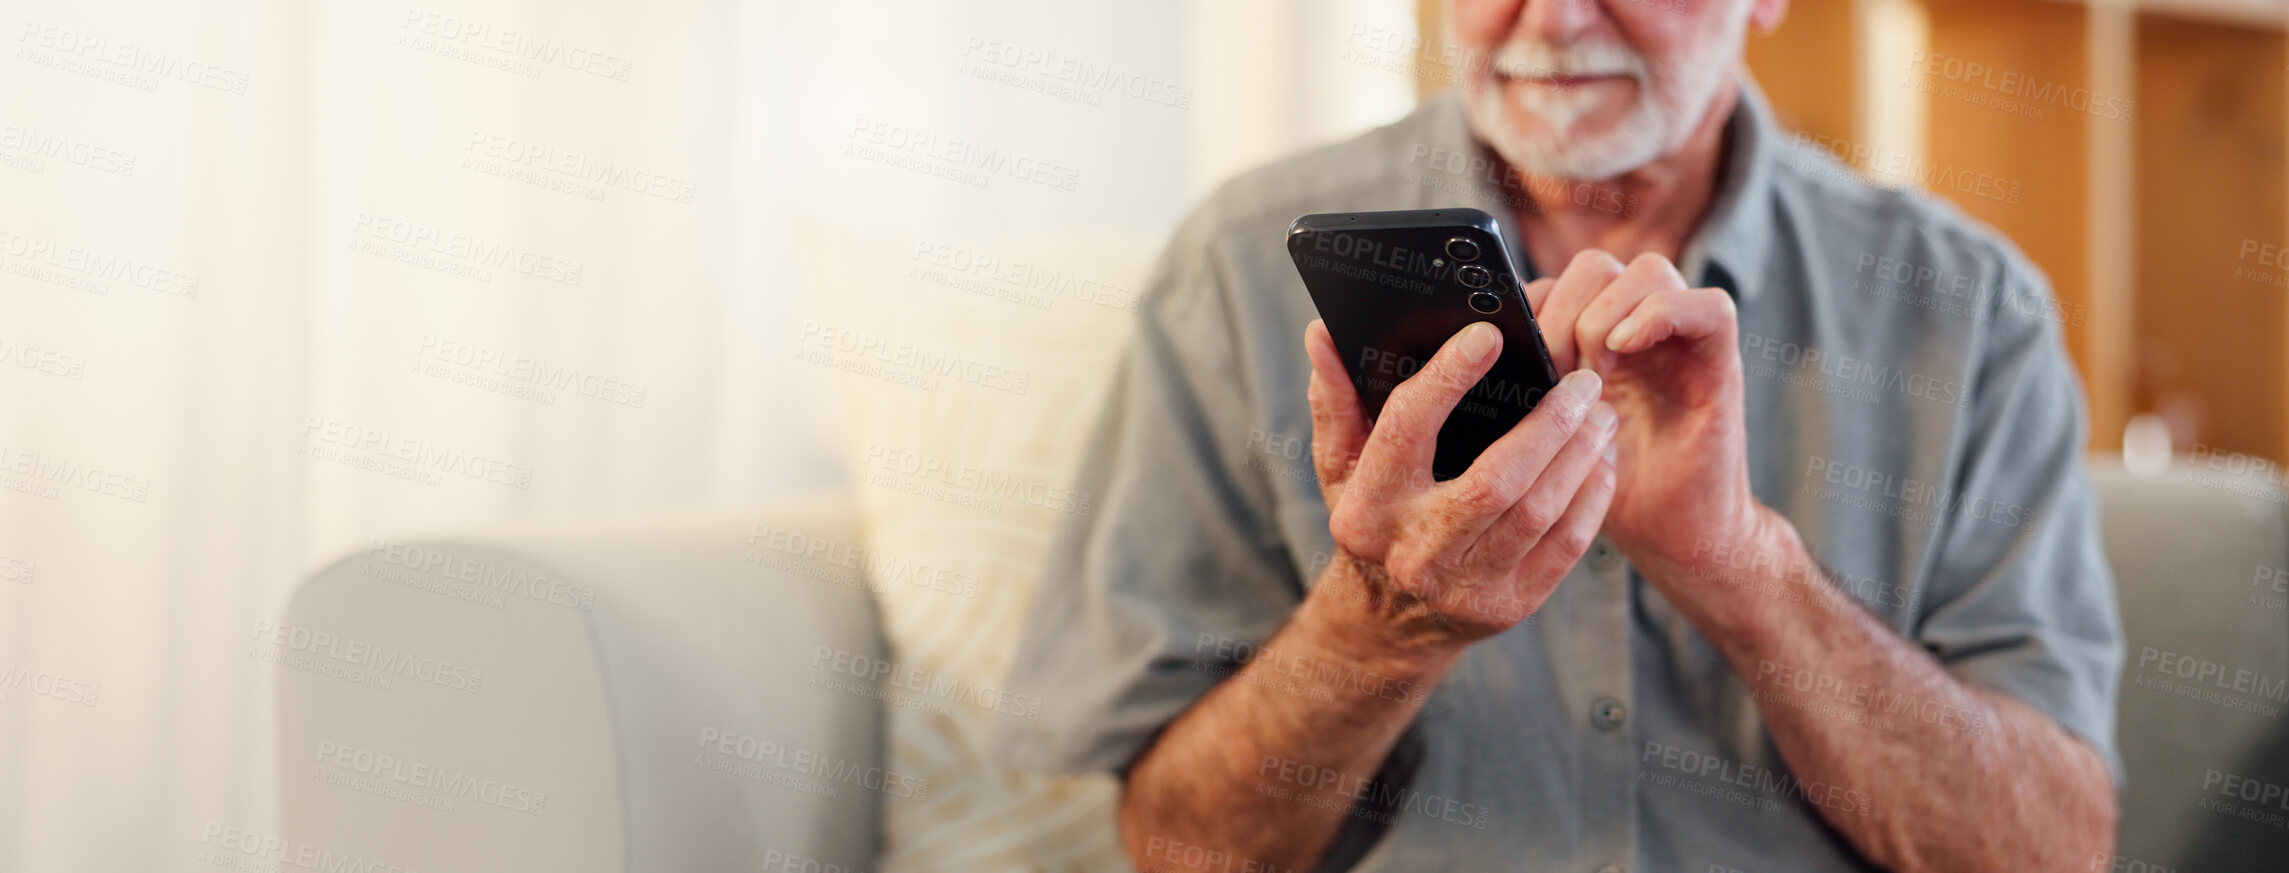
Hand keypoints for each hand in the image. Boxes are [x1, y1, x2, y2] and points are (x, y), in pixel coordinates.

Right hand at [1301, 318, 1617, 660]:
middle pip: (1496, 480)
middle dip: (1549, 424)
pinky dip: (1592, 496)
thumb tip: (1322, 335)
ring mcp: (1465, 586)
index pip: (1407, 430)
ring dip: (1580, 454)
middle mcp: (1414, 551)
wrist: (1385, 624)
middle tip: (1582, 381)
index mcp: (1368, 509)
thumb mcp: (1341, 467)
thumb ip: (1335, 400)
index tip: (1487, 335)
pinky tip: (1600, 462)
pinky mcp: (1509, 606)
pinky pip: (1566, 545)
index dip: (1447, 378)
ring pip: (1540, 511)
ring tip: (1598, 414)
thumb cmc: (1372, 521)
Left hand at [1526, 249, 1762, 583]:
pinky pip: (1707, 305)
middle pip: (1595, 268)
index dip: (1528, 305)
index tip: (1509, 356)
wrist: (1672, 535)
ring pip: (1647, 272)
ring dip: (1603, 317)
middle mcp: (1639, 329)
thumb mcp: (1545, 435)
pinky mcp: (1721, 361)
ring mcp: (1682, 341)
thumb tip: (1457, 363)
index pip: (1556, 281)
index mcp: (1593, 339)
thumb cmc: (1604, 490)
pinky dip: (1660, 316)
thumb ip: (1521, 390)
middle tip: (1548, 371)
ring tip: (1589, 376)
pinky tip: (1622, 352)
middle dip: (1560, 312)